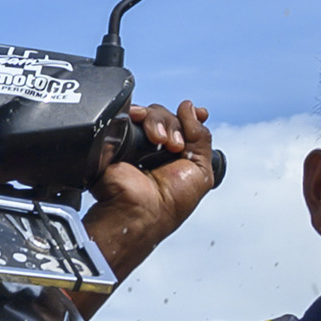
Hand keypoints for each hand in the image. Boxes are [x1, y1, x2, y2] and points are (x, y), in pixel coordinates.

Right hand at [86, 100, 219, 276]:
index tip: (201, 114)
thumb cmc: (170, 204)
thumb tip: (192, 108)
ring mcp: (137, 143)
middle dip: (175, 125)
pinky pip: (128, 115)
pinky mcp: (118, 139)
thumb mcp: (202, 172)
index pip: (185, 125)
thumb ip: (202, 138)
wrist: (140, 211)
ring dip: (160, 123)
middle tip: (175, 146)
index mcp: (176, 156)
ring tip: (159, 142)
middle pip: (168, 116)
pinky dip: (138, 113)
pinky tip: (142, 124)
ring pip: (151, 113)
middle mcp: (157, 148)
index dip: (192, 116)